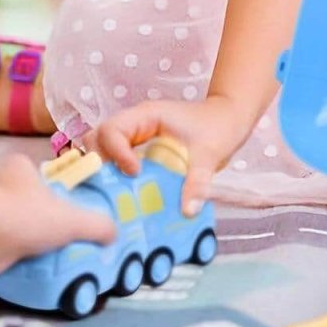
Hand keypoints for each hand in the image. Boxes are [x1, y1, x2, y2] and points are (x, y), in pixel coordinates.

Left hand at [0, 153, 115, 281]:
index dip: (41, 187)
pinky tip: (12, 272)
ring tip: (34, 261)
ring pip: (0, 226)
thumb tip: (113, 234)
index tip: (52, 207)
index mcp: (19, 171)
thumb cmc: (27, 215)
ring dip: (13, 243)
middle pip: (15, 201)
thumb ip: (96, 225)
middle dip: (27, 219)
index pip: (29, 172)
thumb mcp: (73, 219)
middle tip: (46, 240)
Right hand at [88, 96, 250, 218]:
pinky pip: (116, 160)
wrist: (228, 120)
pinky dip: (114, 177)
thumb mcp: (209, 154)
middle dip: (100, 163)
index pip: (113, 129)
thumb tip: (188, 211)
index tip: (134, 173)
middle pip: (99, 138)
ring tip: (115, 195)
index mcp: (146, 116)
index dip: (116, 152)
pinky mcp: (139, 151)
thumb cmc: (218, 127)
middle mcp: (135, 124)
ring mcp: (135, 137)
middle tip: (113, 188)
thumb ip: (198, 181)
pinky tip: (124, 198)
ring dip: (103, 171)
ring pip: (102, 149)